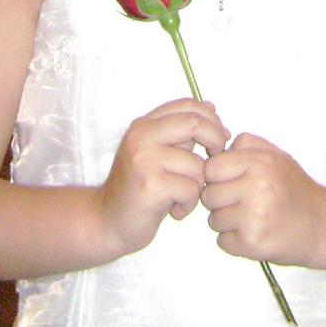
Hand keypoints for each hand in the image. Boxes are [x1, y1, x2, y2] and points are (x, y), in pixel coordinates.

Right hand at [98, 99, 227, 255]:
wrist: (106, 222)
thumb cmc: (139, 190)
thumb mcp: (158, 153)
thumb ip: (180, 132)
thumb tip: (211, 107)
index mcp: (144, 125)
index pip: (188, 105)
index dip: (212, 120)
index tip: (219, 140)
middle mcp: (141, 136)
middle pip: (195, 123)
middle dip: (216, 141)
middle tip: (213, 163)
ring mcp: (144, 159)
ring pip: (197, 164)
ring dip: (198, 186)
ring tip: (182, 198)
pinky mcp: (150, 185)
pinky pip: (191, 188)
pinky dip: (189, 204)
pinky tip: (175, 210)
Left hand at [201, 133, 325, 265]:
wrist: (324, 225)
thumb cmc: (296, 190)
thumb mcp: (277, 156)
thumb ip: (247, 145)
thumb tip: (215, 148)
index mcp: (260, 162)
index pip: (211, 168)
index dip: (218, 176)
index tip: (232, 182)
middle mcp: (257, 187)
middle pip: (209, 195)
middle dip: (221, 201)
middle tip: (244, 203)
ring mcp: (254, 217)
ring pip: (213, 220)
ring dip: (227, 223)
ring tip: (252, 219)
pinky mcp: (253, 243)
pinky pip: (222, 242)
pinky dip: (235, 242)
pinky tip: (255, 234)